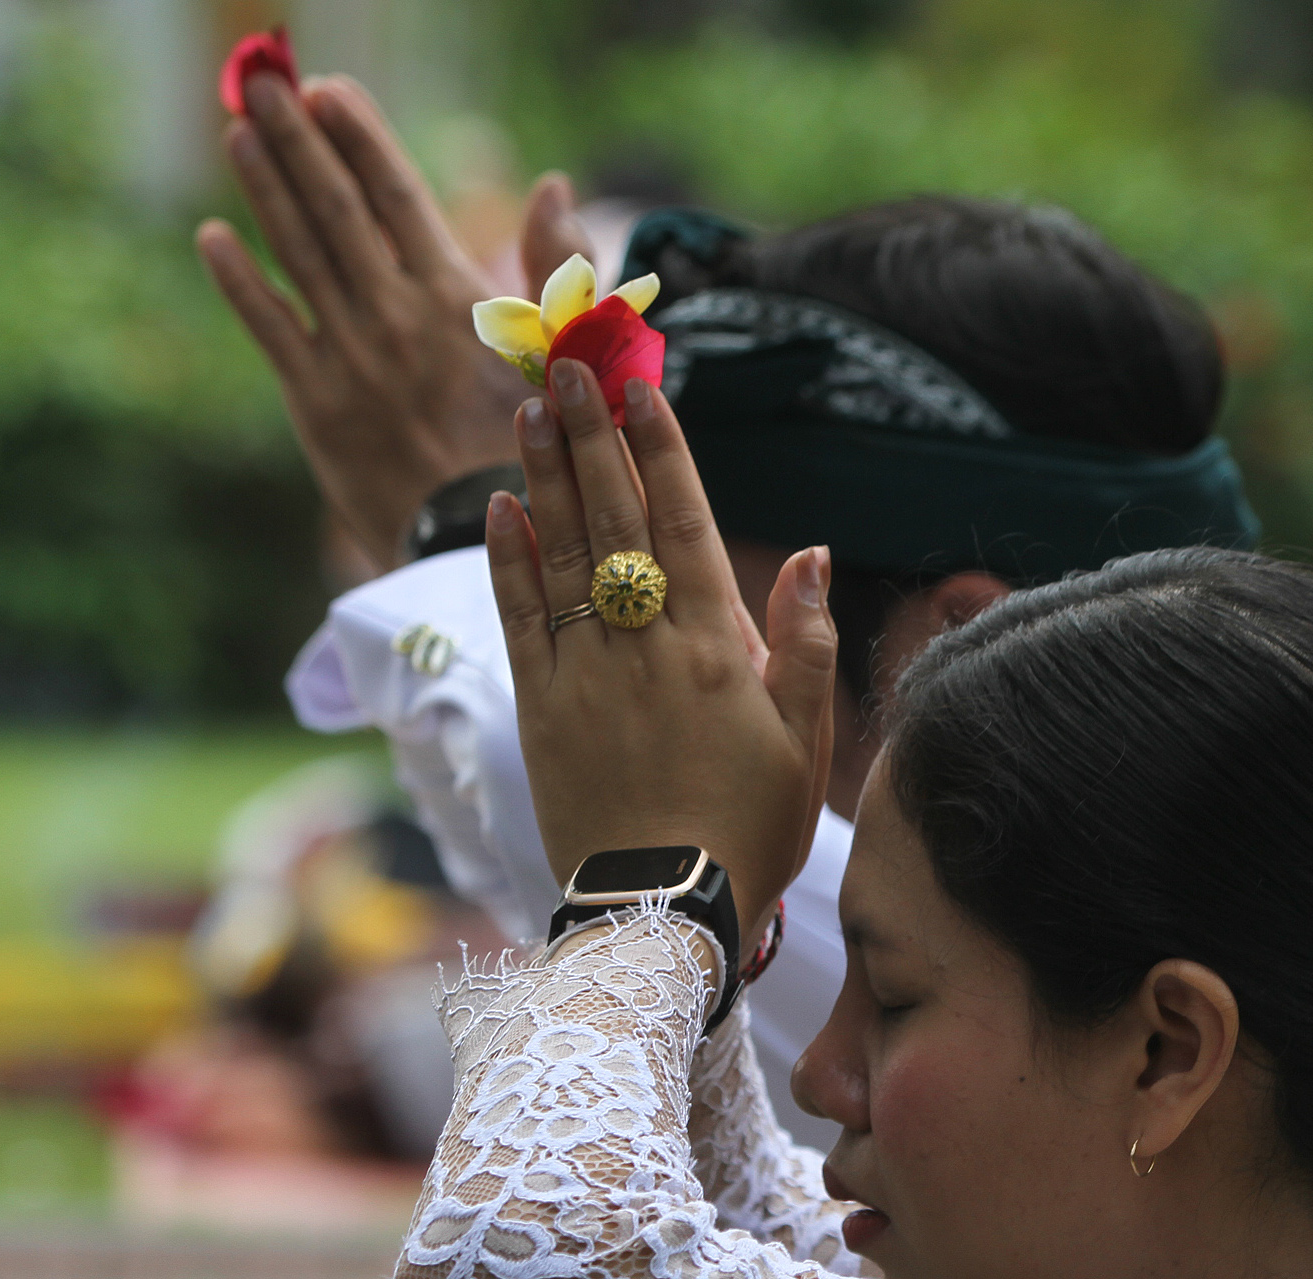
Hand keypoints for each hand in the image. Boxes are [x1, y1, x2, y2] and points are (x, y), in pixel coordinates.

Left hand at [196, 72, 594, 565]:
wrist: (485, 539)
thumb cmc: (541, 443)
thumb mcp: (573, 351)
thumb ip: (559, 265)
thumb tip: (552, 185)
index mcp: (459, 298)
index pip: (398, 197)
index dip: (360, 139)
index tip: (329, 88)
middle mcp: (397, 316)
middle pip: (336, 210)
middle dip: (298, 141)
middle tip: (263, 84)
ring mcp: (351, 358)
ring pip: (298, 254)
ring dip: (265, 187)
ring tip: (239, 130)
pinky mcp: (317, 403)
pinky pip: (270, 328)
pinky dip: (240, 280)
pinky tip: (212, 237)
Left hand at [485, 359, 835, 933]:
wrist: (665, 910)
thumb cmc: (750, 827)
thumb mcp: (804, 740)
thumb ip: (805, 642)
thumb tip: (809, 552)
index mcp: (715, 648)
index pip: (683, 524)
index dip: (661, 450)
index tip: (642, 388)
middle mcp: (645, 647)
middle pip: (615, 520)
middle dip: (591, 437)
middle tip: (569, 368)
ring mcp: (586, 675)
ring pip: (562, 555)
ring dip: (545, 477)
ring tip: (531, 410)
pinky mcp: (541, 710)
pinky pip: (520, 619)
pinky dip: (510, 559)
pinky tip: (503, 507)